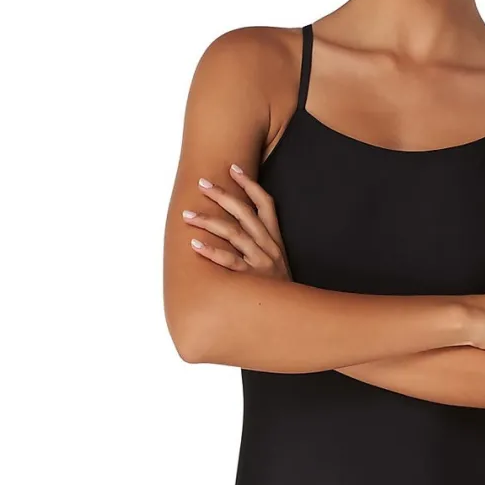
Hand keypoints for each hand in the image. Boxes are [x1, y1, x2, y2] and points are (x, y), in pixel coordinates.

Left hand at [184, 165, 292, 279]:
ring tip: (187, 215)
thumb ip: (261, 245)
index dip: (250, 184)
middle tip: (202, 184)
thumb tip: (237, 228)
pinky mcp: (252, 279)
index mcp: (275, 240)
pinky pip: (229, 262)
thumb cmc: (279, 289)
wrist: (296, 317)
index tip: (233, 168)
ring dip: (208, 221)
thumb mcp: (277, 263)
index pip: (265, 204)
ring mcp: (261, 262)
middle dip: (223, 195)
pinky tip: (195, 245)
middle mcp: (269, 247)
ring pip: (234, 233)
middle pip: (245, 213)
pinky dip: (211, 252)